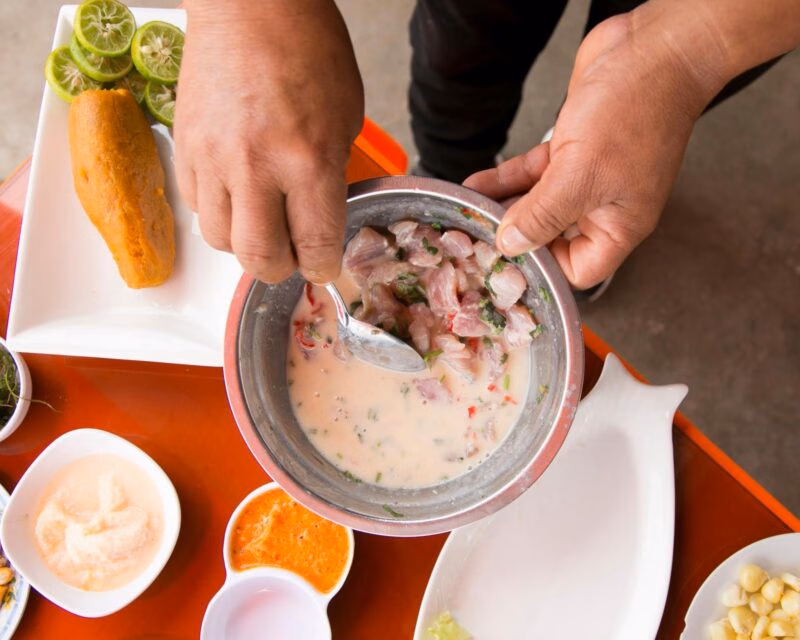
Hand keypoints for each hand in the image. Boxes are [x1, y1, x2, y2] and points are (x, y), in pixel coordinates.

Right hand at [175, 0, 363, 282]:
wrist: (251, 4)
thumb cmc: (306, 49)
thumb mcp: (346, 117)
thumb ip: (332, 175)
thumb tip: (321, 217)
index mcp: (308, 160)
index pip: (315, 246)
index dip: (324, 267)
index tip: (325, 267)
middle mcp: (256, 166)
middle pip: (259, 259)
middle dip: (281, 268)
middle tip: (292, 256)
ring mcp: (214, 159)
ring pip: (221, 240)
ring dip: (246, 242)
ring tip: (263, 221)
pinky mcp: (186, 148)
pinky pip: (197, 207)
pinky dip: (220, 212)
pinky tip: (237, 193)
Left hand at [465, 11, 718, 288]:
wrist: (651, 48)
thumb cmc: (634, 113)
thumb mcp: (580, 176)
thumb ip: (543, 215)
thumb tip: (511, 245)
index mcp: (618, 225)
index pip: (578, 270)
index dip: (544, 270)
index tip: (506, 261)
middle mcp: (601, 207)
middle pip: (550, 239)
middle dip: (514, 238)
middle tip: (475, 241)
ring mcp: (584, 178)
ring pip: (535, 205)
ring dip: (501, 208)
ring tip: (466, 214)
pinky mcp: (568, 150)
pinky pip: (530, 176)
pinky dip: (503, 180)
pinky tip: (474, 185)